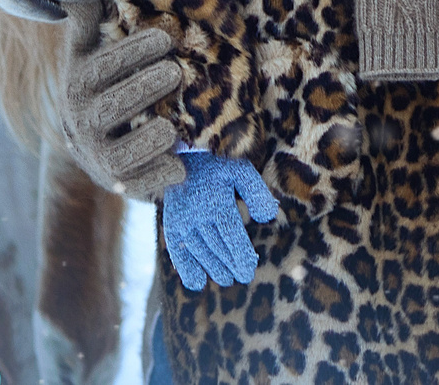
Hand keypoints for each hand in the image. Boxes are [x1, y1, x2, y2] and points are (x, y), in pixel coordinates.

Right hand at [56, 2, 186, 198]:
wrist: (95, 146)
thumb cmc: (102, 85)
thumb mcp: (88, 50)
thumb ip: (85, 17)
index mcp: (77, 85)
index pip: (102, 67)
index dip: (133, 52)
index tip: (166, 37)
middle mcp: (82, 123)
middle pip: (112, 107)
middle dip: (145, 88)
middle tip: (175, 72)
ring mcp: (99, 157)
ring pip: (122, 152)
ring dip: (151, 137)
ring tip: (172, 125)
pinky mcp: (119, 185)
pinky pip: (138, 185)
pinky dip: (159, 177)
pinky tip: (180, 167)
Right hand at [161, 151, 279, 289]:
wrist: (183, 155)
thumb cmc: (219, 166)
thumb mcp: (241, 171)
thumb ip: (257, 193)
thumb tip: (268, 217)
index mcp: (217, 200)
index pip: (231, 235)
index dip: (240, 255)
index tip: (249, 269)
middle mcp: (197, 213)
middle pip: (217, 247)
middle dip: (231, 265)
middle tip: (243, 276)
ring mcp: (182, 220)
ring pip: (200, 251)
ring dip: (213, 268)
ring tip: (226, 278)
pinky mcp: (171, 224)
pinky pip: (177, 250)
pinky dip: (186, 268)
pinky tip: (197, 282)